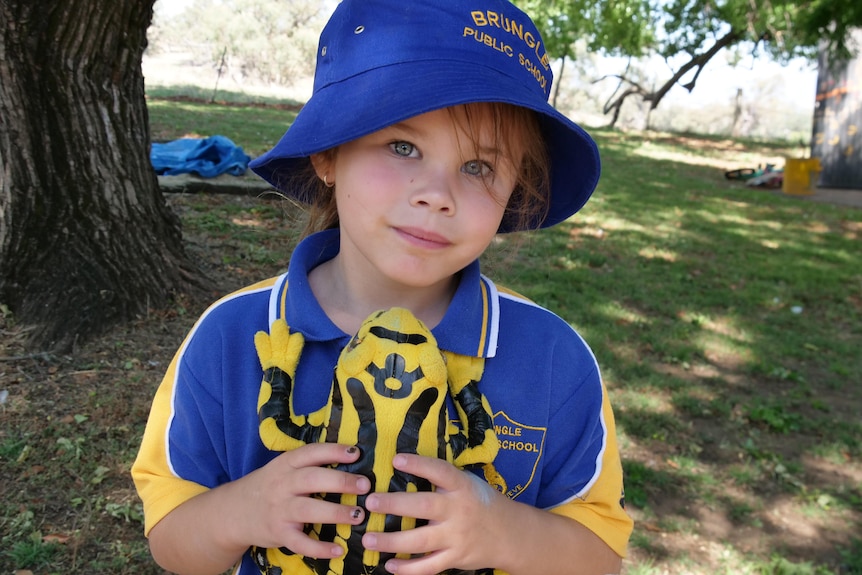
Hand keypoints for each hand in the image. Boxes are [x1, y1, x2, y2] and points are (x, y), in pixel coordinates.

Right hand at [230, 443, 370, 557]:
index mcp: (286, 464)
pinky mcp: (278, 533)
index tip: (357, 453)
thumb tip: (352, 459)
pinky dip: (319, 548)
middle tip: (365, 485)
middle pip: (312, 479)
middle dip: (341, 481)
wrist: (233, 512)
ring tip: (358, 515)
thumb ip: (309, 465)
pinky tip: (338, 550)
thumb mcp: (283, 469)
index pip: (311, 453)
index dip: (334, 451)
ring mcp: (279, 510)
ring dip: (335, 512)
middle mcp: (282, 484)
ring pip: (308, 509)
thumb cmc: (269, 486)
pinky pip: (300, 542)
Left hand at [361, 453, 501, 574]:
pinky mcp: (455, 558)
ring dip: (391, 541)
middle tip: (370, 502)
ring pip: (420, 541)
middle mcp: (459, 510)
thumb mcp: (468, 483)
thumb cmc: (481, 502)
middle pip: (424, 507)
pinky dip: (408, 569)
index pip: (440, 471)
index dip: (418, 464)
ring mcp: (457, 537)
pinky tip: (389, 565)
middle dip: (394, 504)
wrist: (511, 534)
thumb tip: (403, 467)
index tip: (396, 460)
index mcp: (462, 486)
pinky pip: (428, 567)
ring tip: (368, 539)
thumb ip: (442, 479)